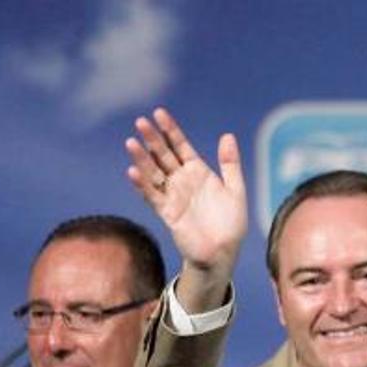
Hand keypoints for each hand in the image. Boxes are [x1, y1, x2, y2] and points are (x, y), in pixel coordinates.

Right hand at [125, 108, 246, 308]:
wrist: (222, 253)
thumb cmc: (230, 224)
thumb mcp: (236, 190)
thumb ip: (230, 164)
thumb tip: (227, 135)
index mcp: (198, 172)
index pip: (180, 146)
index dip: (170, 130)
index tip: (158, 113)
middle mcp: (182, 181)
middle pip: (163, 155)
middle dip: (152, 139)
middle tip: (140, 122)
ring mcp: (173, 196)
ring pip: (153, 173)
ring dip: (142, 159)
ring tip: (131, 143)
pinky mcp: (167, 213)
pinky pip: (152, 196)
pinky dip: (142, 185)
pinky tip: (133, 172)